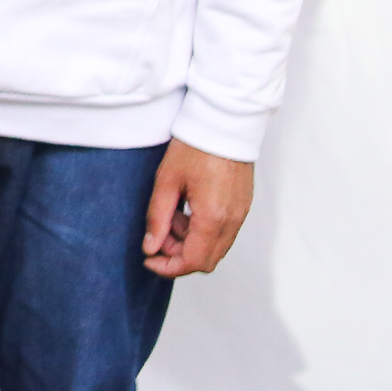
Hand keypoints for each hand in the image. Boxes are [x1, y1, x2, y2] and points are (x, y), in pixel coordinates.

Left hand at [143, 138, 254, 276]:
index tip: (149, 259)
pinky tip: (186, 209)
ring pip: (215, 247)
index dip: (169, 267)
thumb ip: (157, 218)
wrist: (224, 123)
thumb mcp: (166, 181)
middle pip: (207, 260)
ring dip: (190, 242)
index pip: (194, 261)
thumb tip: (150, 247)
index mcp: (213, 217)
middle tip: (158, 233)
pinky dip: (202, 231)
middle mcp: (232, 221)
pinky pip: (223, 232)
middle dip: (178, 255)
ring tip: (170, 214)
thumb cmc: (194, 147)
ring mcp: (241, 214)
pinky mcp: (243, 206)